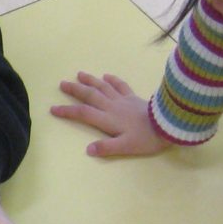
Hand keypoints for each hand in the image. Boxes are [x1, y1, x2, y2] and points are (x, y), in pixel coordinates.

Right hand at [50, 71, 168, 157]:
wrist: (169, 124)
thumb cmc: (147, 138)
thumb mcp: (126, 147)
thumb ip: (106, 148)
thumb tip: (88, 149)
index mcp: (107, 119)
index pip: (83, 113)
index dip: (67, 110)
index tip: (53, 108)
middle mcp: (112, 106)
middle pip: (90, 96)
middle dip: (75, 90)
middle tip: (62, 83)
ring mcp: (123, 100)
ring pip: (103, 87)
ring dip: (90, 81)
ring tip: (80, 74)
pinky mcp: (134, 98)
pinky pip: (121, 86)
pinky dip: (112, 80)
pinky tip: (106, 76)